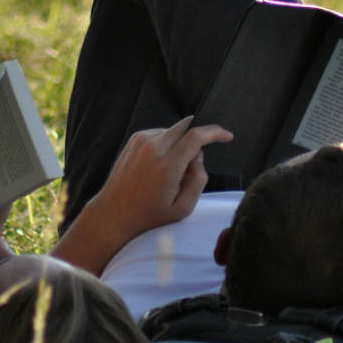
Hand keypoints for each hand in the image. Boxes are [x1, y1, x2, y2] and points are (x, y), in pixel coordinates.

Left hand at [92, 116, 233, 236]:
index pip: (196, 137)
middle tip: (190, 168)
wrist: (114, 213)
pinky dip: (167, 145)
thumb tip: (198, 156)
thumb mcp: (183, 208)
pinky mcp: (134, 140)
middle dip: (198, 141)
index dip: (215, 133)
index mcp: (167, 166)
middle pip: (187, 128)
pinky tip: (158, 167)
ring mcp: (141, 141)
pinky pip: (161, 134)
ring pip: (174, 131)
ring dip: (181, 145)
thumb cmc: (150, 215)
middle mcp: (153, 149)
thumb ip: (199, 180)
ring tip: (170, 173)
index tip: (227, 136)